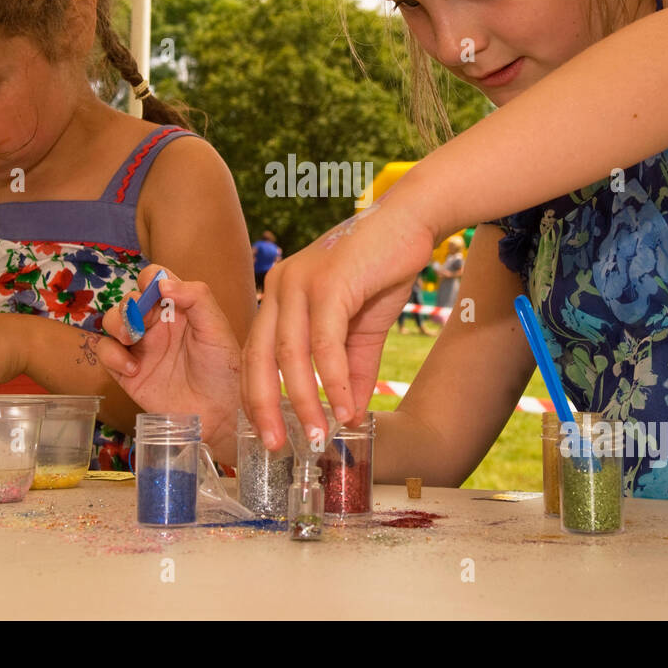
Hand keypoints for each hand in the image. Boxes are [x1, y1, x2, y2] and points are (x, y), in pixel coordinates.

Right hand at [96, 264, 241, 464]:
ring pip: (112, 321)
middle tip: (140, 323)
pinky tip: (132, 369)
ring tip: (132, 340)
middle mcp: (156, 323)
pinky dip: (112, 355)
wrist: (217, 414)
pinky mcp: (126, 371)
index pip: (154, 279)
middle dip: (129, 306)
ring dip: (116, 324)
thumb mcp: (216, 329)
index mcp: (178, 308)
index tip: (154, 292)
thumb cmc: (223, 370)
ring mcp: (140, 347)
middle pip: (129, 299)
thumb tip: (162, 282)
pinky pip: (105, 351)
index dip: (149, 279)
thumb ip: (196, 298)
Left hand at [243, 199, 435, 451]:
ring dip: (304, 400)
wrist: (413, 221)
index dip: (256, 397)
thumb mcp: (361, 329)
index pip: (255, 354)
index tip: (267, 432)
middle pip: (258, 358)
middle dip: (264, 408)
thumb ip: (351, 370)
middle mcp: (279, 287)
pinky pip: (325, 342)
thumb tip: (350, 415)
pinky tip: (346, 406)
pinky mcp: (329, 283)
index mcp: (279, 296)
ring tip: (319, 434)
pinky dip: (335, 379)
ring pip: (290, 354)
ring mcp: (300, 282)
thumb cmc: (383, 268)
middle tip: (277, 445)